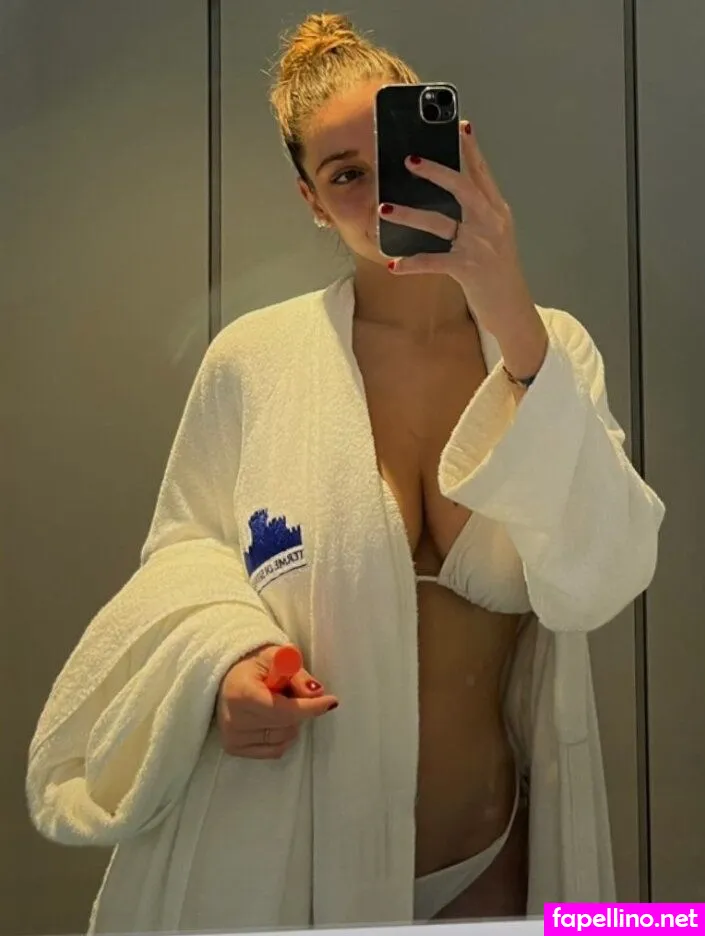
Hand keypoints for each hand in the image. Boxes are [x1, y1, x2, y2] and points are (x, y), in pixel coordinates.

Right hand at [216, 644, 337, 759]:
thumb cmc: (254, 666)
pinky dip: (282, 736)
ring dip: (291, 722)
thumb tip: (317, 692)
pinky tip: (273, 719)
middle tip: (293, 692)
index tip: (331, 701)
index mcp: (241, 693)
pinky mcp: (234, 748)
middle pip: (286, 723)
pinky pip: (275, 750)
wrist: (227, 678)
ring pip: (284, 738)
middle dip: (300, 709)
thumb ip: (297, 673)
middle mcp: (234, 719)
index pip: (283, 710)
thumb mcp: (276, 657)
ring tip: (279, 703)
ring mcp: (233, 737)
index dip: (309, 707)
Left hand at [381, 121, 537, 336]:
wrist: (511, 308)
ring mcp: (480, 246)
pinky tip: (393, 265)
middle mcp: (491, 223)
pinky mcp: (468, 269)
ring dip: (410, 214)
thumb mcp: (493, 235)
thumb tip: (448, 190)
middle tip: (409, 160)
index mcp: (497, 211)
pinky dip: (412, 264)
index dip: (470, 148)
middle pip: (463, 188)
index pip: (482, 173)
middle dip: (436, 172)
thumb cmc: (497, 270)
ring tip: (384, 209)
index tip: (459, 125)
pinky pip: (434, 262)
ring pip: (441, 223)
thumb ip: (477, 212)